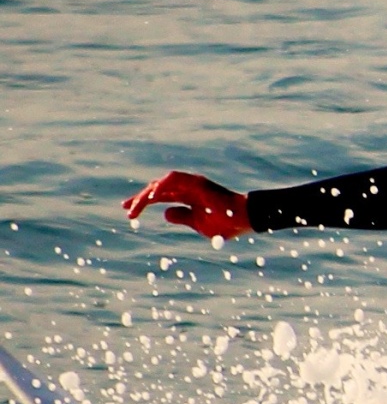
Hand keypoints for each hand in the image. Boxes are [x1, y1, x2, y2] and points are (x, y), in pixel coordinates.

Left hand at [123, 170, 250, 242]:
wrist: (243, 219)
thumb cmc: (225, 223)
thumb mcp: (198, 224)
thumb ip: (182, 217)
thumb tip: (165, 214)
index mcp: (187, 196)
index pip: (161, 197)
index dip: (144, 203)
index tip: (130, 214)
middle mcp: (187, 187)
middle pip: (158, 190)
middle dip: (139, 198)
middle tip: (126, 209)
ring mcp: (192, 183)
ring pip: (162, 184)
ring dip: (147, 194)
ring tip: (135, 207)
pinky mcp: (196, 182)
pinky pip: (174, 180)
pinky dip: (161, 186)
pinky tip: (150, 196)